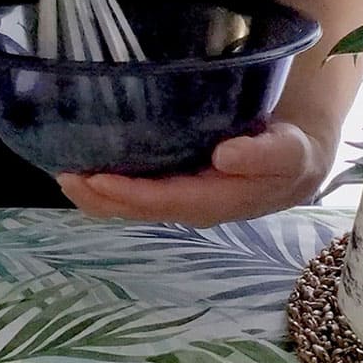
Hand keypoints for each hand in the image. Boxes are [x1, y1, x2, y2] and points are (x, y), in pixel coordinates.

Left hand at [56, 121, 333, 226]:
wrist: (297, 164)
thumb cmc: (290, 156)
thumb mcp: (289, 153)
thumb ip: (263, 155)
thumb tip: (225, 154)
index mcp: (218, 200)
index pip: (167, 201)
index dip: (131, 194)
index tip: (98, 178)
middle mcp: (194, 207)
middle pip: (142, 209)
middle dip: (102, 197)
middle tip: (66, 175)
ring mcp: (183, 201)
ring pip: (135, 205)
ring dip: (99, 195)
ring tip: (66, 175)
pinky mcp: (177, 189)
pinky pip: (138, 193)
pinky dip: (110, 186)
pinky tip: (88, 171)